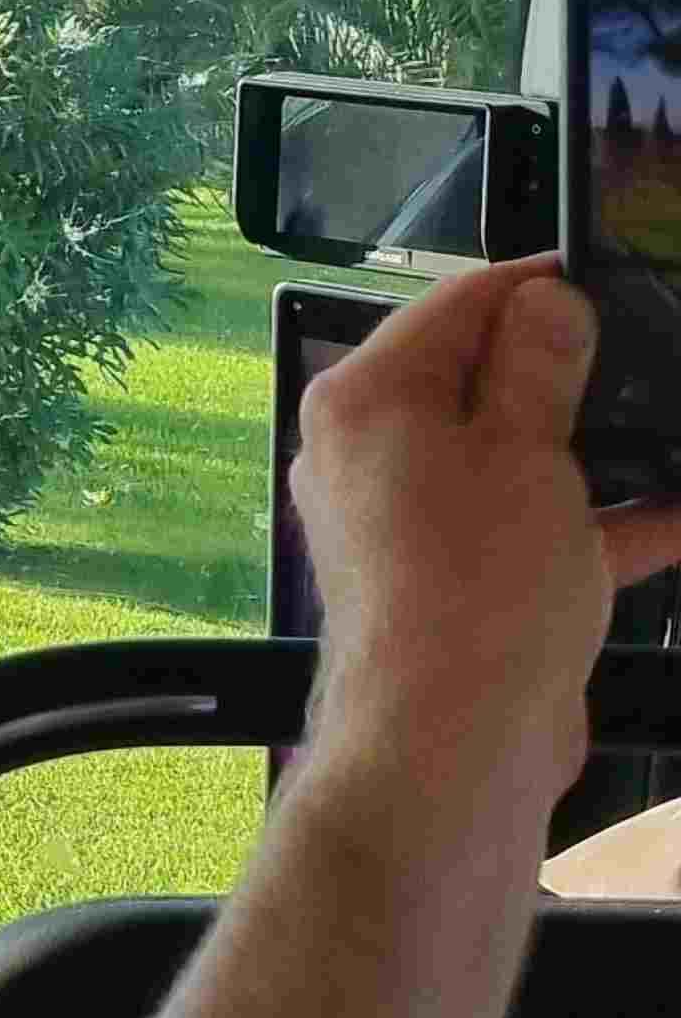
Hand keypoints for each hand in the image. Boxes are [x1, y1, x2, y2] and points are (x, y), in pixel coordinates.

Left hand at [289, 258, 680, 826]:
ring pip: (521, 455)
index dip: (535, 285)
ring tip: (664, 424)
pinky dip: (611, 520)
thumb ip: (539, 369)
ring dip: (602, 447)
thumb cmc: (472, 588)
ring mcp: (418, 520)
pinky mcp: (465, 579)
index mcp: (367, 401)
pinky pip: (544, 526)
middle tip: (648, 353)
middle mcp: (375, 454)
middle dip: (574, 368)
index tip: (605, 275)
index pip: (452, 306)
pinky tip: (676, 511)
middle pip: (484, 378)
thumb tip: (545, 302)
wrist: (455, 741)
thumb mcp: (524, 450)